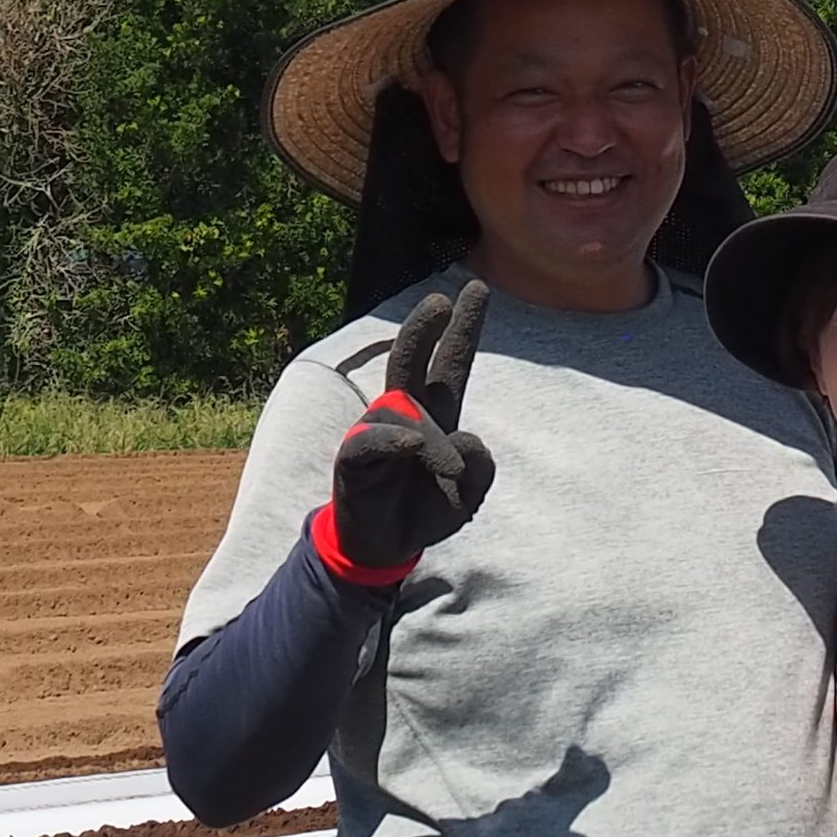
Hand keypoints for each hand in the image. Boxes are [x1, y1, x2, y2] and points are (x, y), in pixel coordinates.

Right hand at [314, 280, 496, 582]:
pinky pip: (374, 438)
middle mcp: (405, 413)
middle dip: (427, 327)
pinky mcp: (355, 456)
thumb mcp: (469, 493)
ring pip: (406, 413)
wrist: (385, 548)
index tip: (477, 288)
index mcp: (436, 414)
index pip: (451, 361)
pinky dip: (396, 439)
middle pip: (413, 360)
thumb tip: (466, 440)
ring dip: (431, 442)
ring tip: (449, 474)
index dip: (464, 327)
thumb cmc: (426, 510)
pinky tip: (412, 445)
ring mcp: (377, 430)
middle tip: (442, 300)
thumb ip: (481, 466)